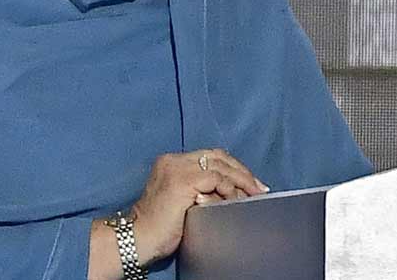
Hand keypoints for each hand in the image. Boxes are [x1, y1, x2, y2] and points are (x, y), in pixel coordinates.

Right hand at [128, 149, 267, 263]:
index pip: (210, 156)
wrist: (138, 239)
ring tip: (255, 193)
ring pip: (220, 166)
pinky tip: (237, 198)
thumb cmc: (160, 228)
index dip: (232, 168)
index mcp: (171, 162)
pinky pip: (216, 178)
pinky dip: (229, 187)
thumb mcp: (183, 201)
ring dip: (241, 180)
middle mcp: (174, 160)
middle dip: (242, 172)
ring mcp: (178, 168)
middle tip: (259, 188)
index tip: (250, 183)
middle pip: (217, 156)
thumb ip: (201, 189)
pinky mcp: (183, 180)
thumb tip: (234, 191)